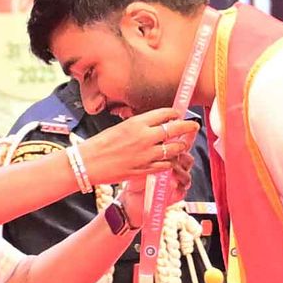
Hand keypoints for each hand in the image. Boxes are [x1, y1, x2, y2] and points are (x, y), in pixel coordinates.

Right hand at [75, 107, 201, 191]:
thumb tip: (153, 125)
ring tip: (182, 145)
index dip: (175, 113)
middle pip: (174, 129)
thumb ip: (138, 126)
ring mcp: (146, 154)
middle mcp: (144, 137)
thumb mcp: (119, 128)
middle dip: (188, 127)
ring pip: (174, 148)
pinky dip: (169, 162)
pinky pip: (165, 164)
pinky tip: (169, 160)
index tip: (179, 114)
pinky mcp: (145, 169)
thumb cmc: (99, 144)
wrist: (87, 163)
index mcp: (136, 123)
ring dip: (180, 146)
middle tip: (194, 126)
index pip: (164, 114)